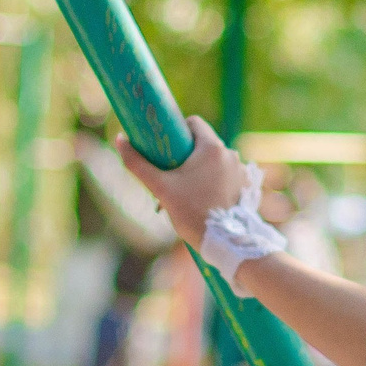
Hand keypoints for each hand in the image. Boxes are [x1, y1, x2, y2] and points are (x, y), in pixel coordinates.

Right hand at [115, 116, 249, 247]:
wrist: (225, 242)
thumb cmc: (192, 213)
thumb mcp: (160, 187)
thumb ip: (138, 164)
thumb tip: (119, 140)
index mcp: (212, 148)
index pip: (193, 123)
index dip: (177, 130)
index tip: (166, 147)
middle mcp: (231, 154)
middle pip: (203, 143)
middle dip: (186, 155)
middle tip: (171, 174)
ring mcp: (241, 171)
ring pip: (214, 161)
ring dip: (200, 170)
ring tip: (186, 192)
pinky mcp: (246, 186)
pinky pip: (225, 175)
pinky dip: (214, 181)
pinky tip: (203, 199)